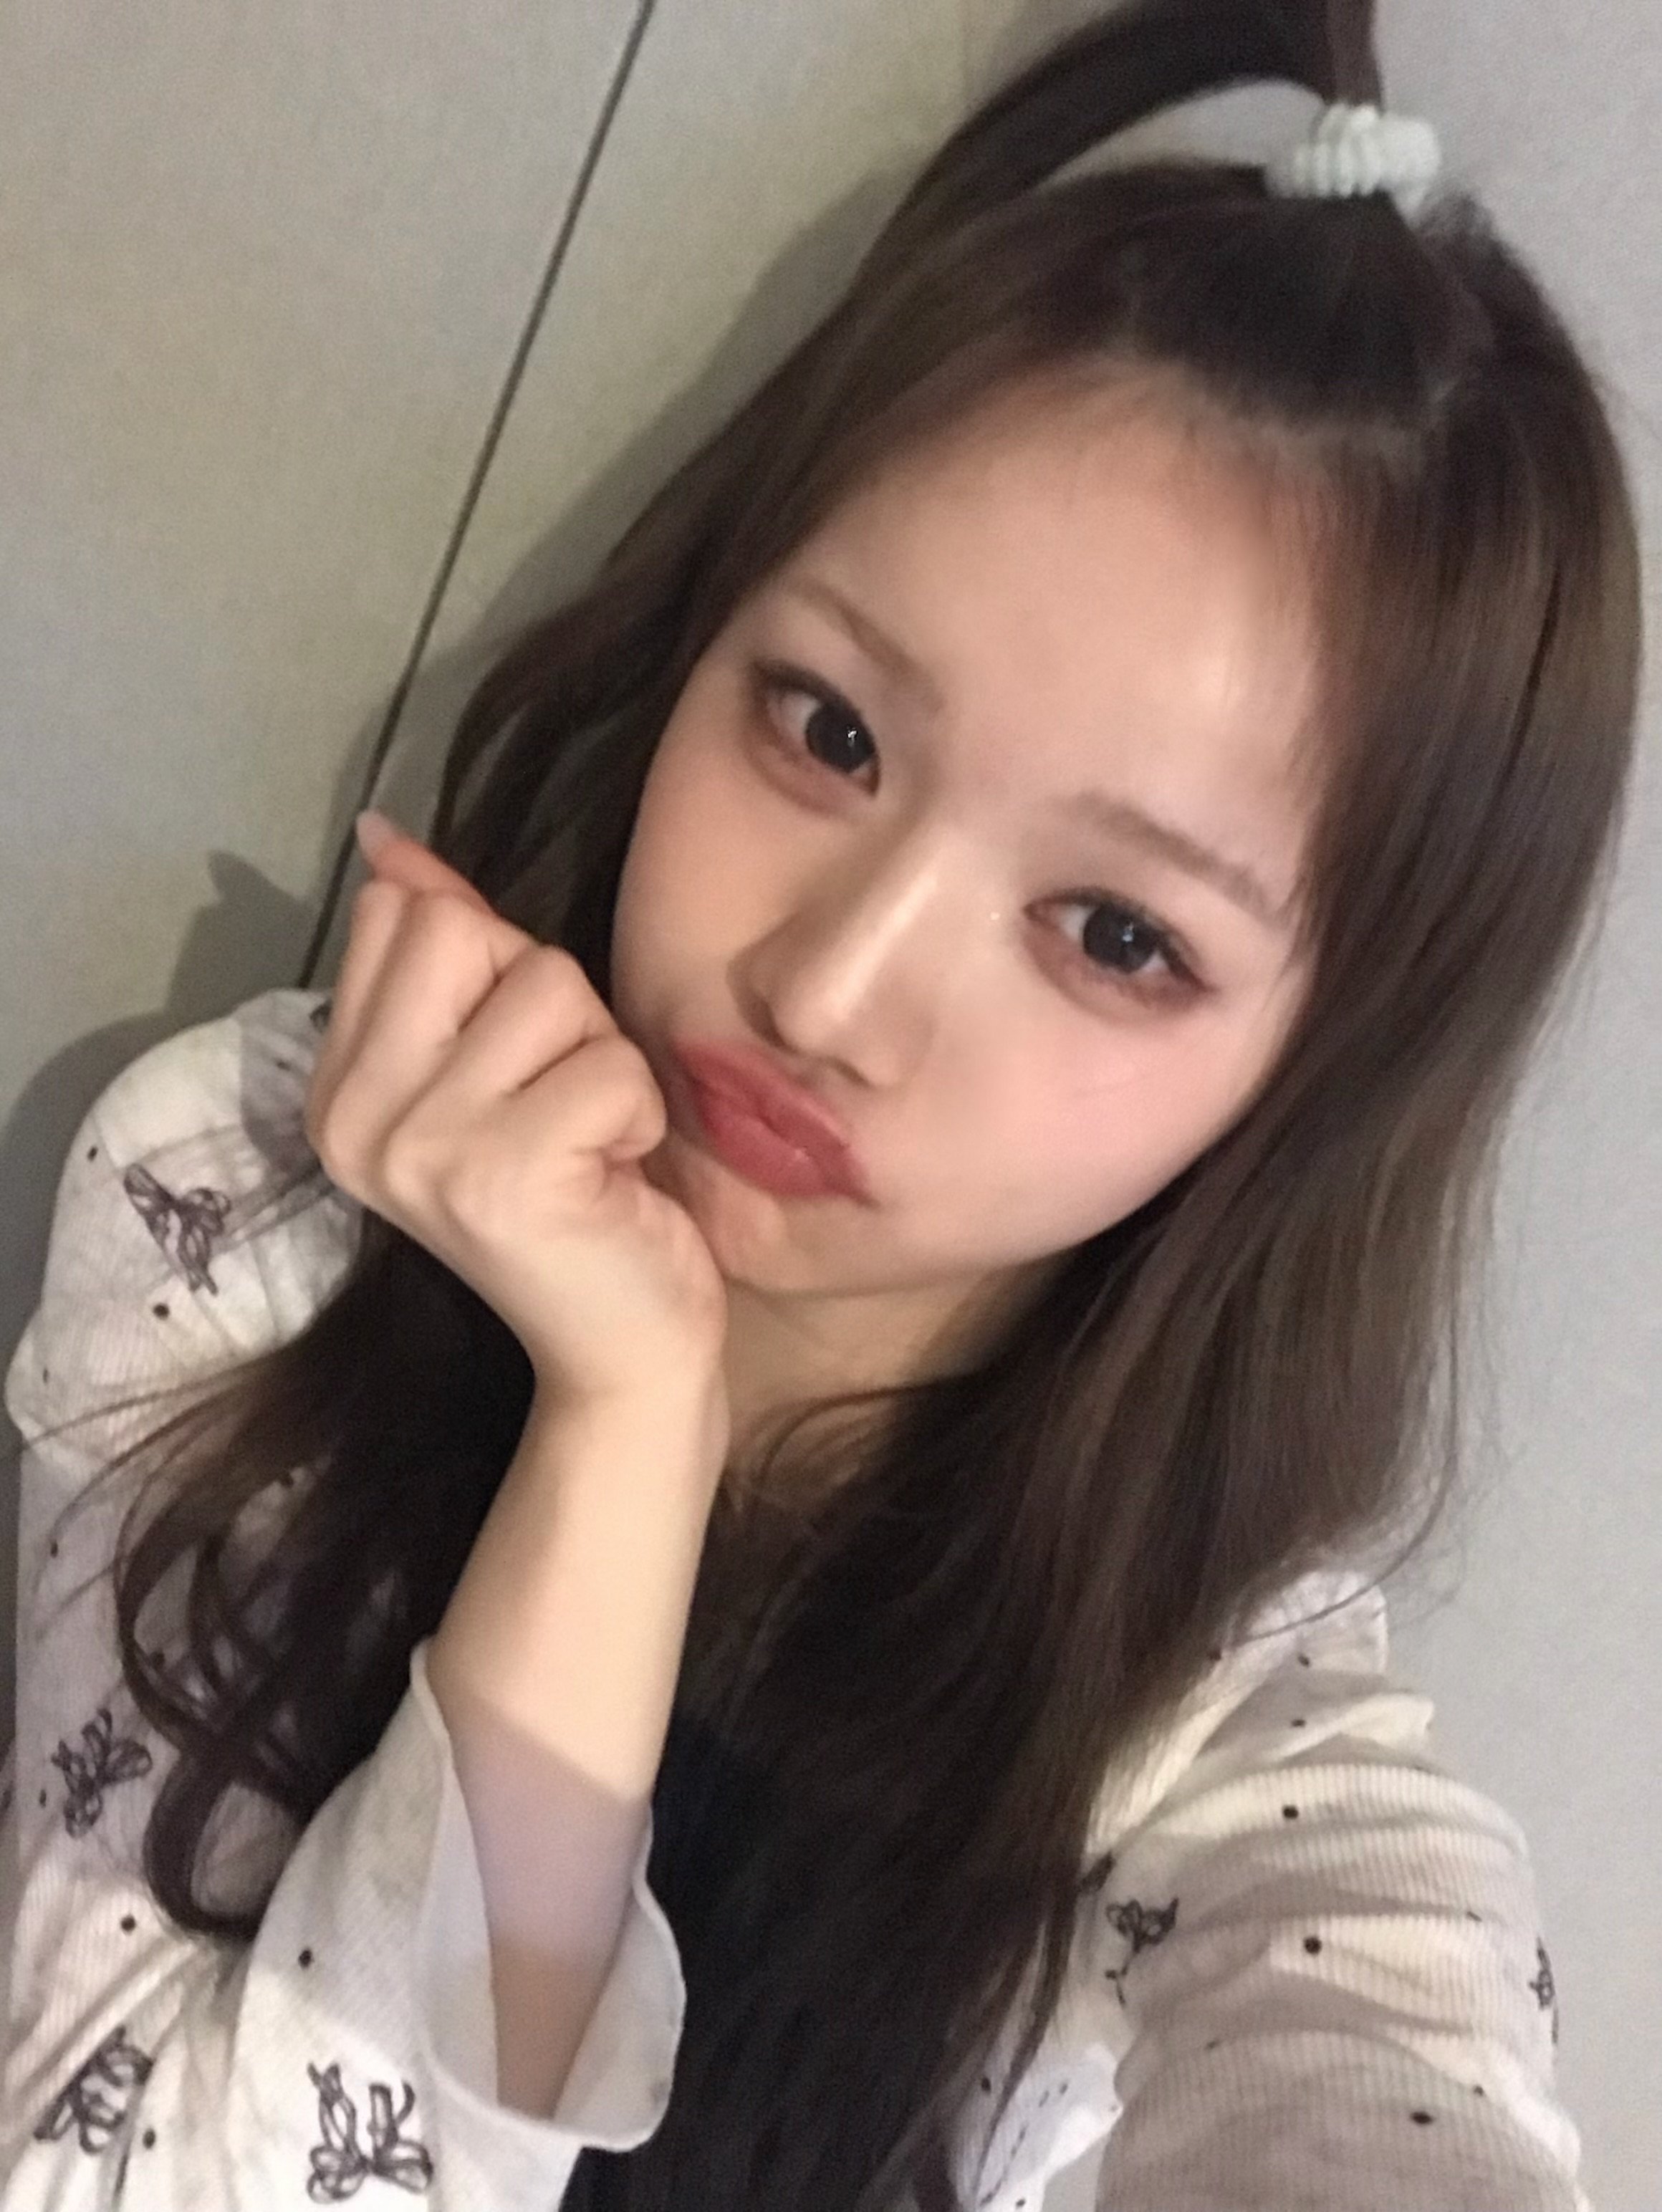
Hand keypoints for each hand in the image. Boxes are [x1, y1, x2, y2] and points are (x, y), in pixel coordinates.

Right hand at [303, 811, 730, 1423]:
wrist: (621, 1349)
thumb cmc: (576, 1193)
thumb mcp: (498, 1059)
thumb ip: (441, 947)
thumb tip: (387, 836)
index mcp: (340, 1086)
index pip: (405, 914)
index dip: (493, 965)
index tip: (512, 1065)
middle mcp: (356, 1118)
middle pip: (464, 930)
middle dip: (547, 997)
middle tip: (558, 1099)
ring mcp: (420, 1149)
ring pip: (547, 986)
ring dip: (600, 1057)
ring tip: (588, 1140)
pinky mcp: (501, 1176)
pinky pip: (608, 1064)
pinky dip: (635, 1112)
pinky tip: (613, 1175)